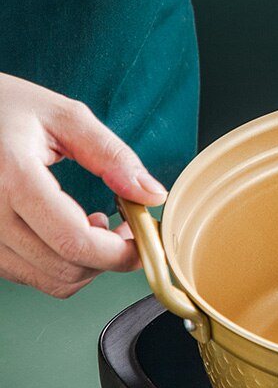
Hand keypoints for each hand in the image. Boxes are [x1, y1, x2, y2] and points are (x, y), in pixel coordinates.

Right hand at [0, 73, 165, 296]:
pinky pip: (30, 276)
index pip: (75, 241)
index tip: (144, 240)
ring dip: (87, 264)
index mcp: (12, 178)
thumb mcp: (64, 116)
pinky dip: (61, 264)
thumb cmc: (5, 107)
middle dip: (110, 258)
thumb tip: (152, 194)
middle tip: (126, 229)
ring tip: (96, 225)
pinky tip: (68, 231)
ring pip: (51, 280)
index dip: (120, 252)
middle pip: (67, 267)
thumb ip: (112, 156)